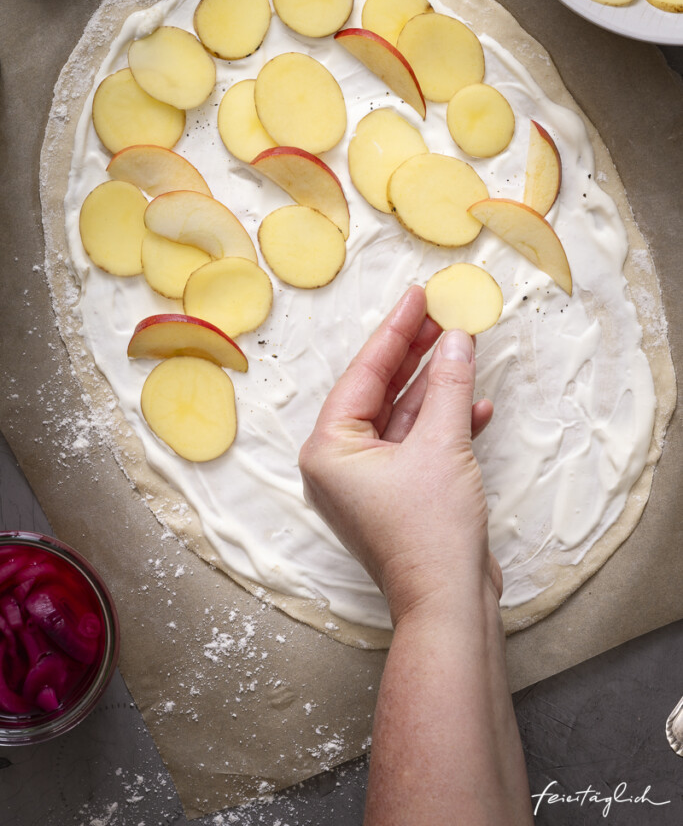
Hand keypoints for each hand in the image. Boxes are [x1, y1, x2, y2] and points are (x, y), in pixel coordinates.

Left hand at [299, 285, 500, 624]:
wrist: (449, 605)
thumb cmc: (430, 532)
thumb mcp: (442, 445)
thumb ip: (449, 385)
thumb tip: (457, 339)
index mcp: (330, 449)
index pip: (364, 373)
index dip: (395, 331)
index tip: (417, 297)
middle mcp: (341, 463)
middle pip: (380, 391)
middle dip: (414, 353)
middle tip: (441, 314)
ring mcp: (371, 481)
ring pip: (403, 416)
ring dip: (435, 385)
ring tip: (462, 346)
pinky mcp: (400, 495)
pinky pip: (419, 445)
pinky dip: (446, 424)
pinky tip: (475, 404)